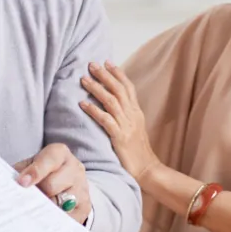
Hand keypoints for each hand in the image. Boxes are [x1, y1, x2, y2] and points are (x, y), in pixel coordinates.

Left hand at [15, 143, 91, 223]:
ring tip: (34, 213)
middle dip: (37, 194)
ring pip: (60, 204)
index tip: (21, 183)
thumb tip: (8, 187)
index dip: (35, 172)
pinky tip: (44, 222)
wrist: (65, 182)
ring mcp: (82, 188)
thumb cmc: (40, 173)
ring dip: (45, 210)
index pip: (49, 160)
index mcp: (59, 154)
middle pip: (53, 185)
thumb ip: (19, 172)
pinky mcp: (85, 207)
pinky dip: (55, 222)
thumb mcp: (29, 166)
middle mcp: (74, 169)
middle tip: (25, 201)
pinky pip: (68, 219)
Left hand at [79, 61, 159, 181]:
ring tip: (84, 79)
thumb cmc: (137, 151)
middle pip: (119, 90)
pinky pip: (106, 120)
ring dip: (96, 89)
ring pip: (112, 101)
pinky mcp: (120, 137)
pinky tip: (82, 104)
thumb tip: (112, 103)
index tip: (107, 62)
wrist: (147, 170)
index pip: (128, 87)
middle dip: (105, 75)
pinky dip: (94, 110)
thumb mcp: (134, 128)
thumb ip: (125, 115)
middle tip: (91, 64)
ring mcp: (127, 126)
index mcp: (136, 112)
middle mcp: (133, 116)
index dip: (118, 73)